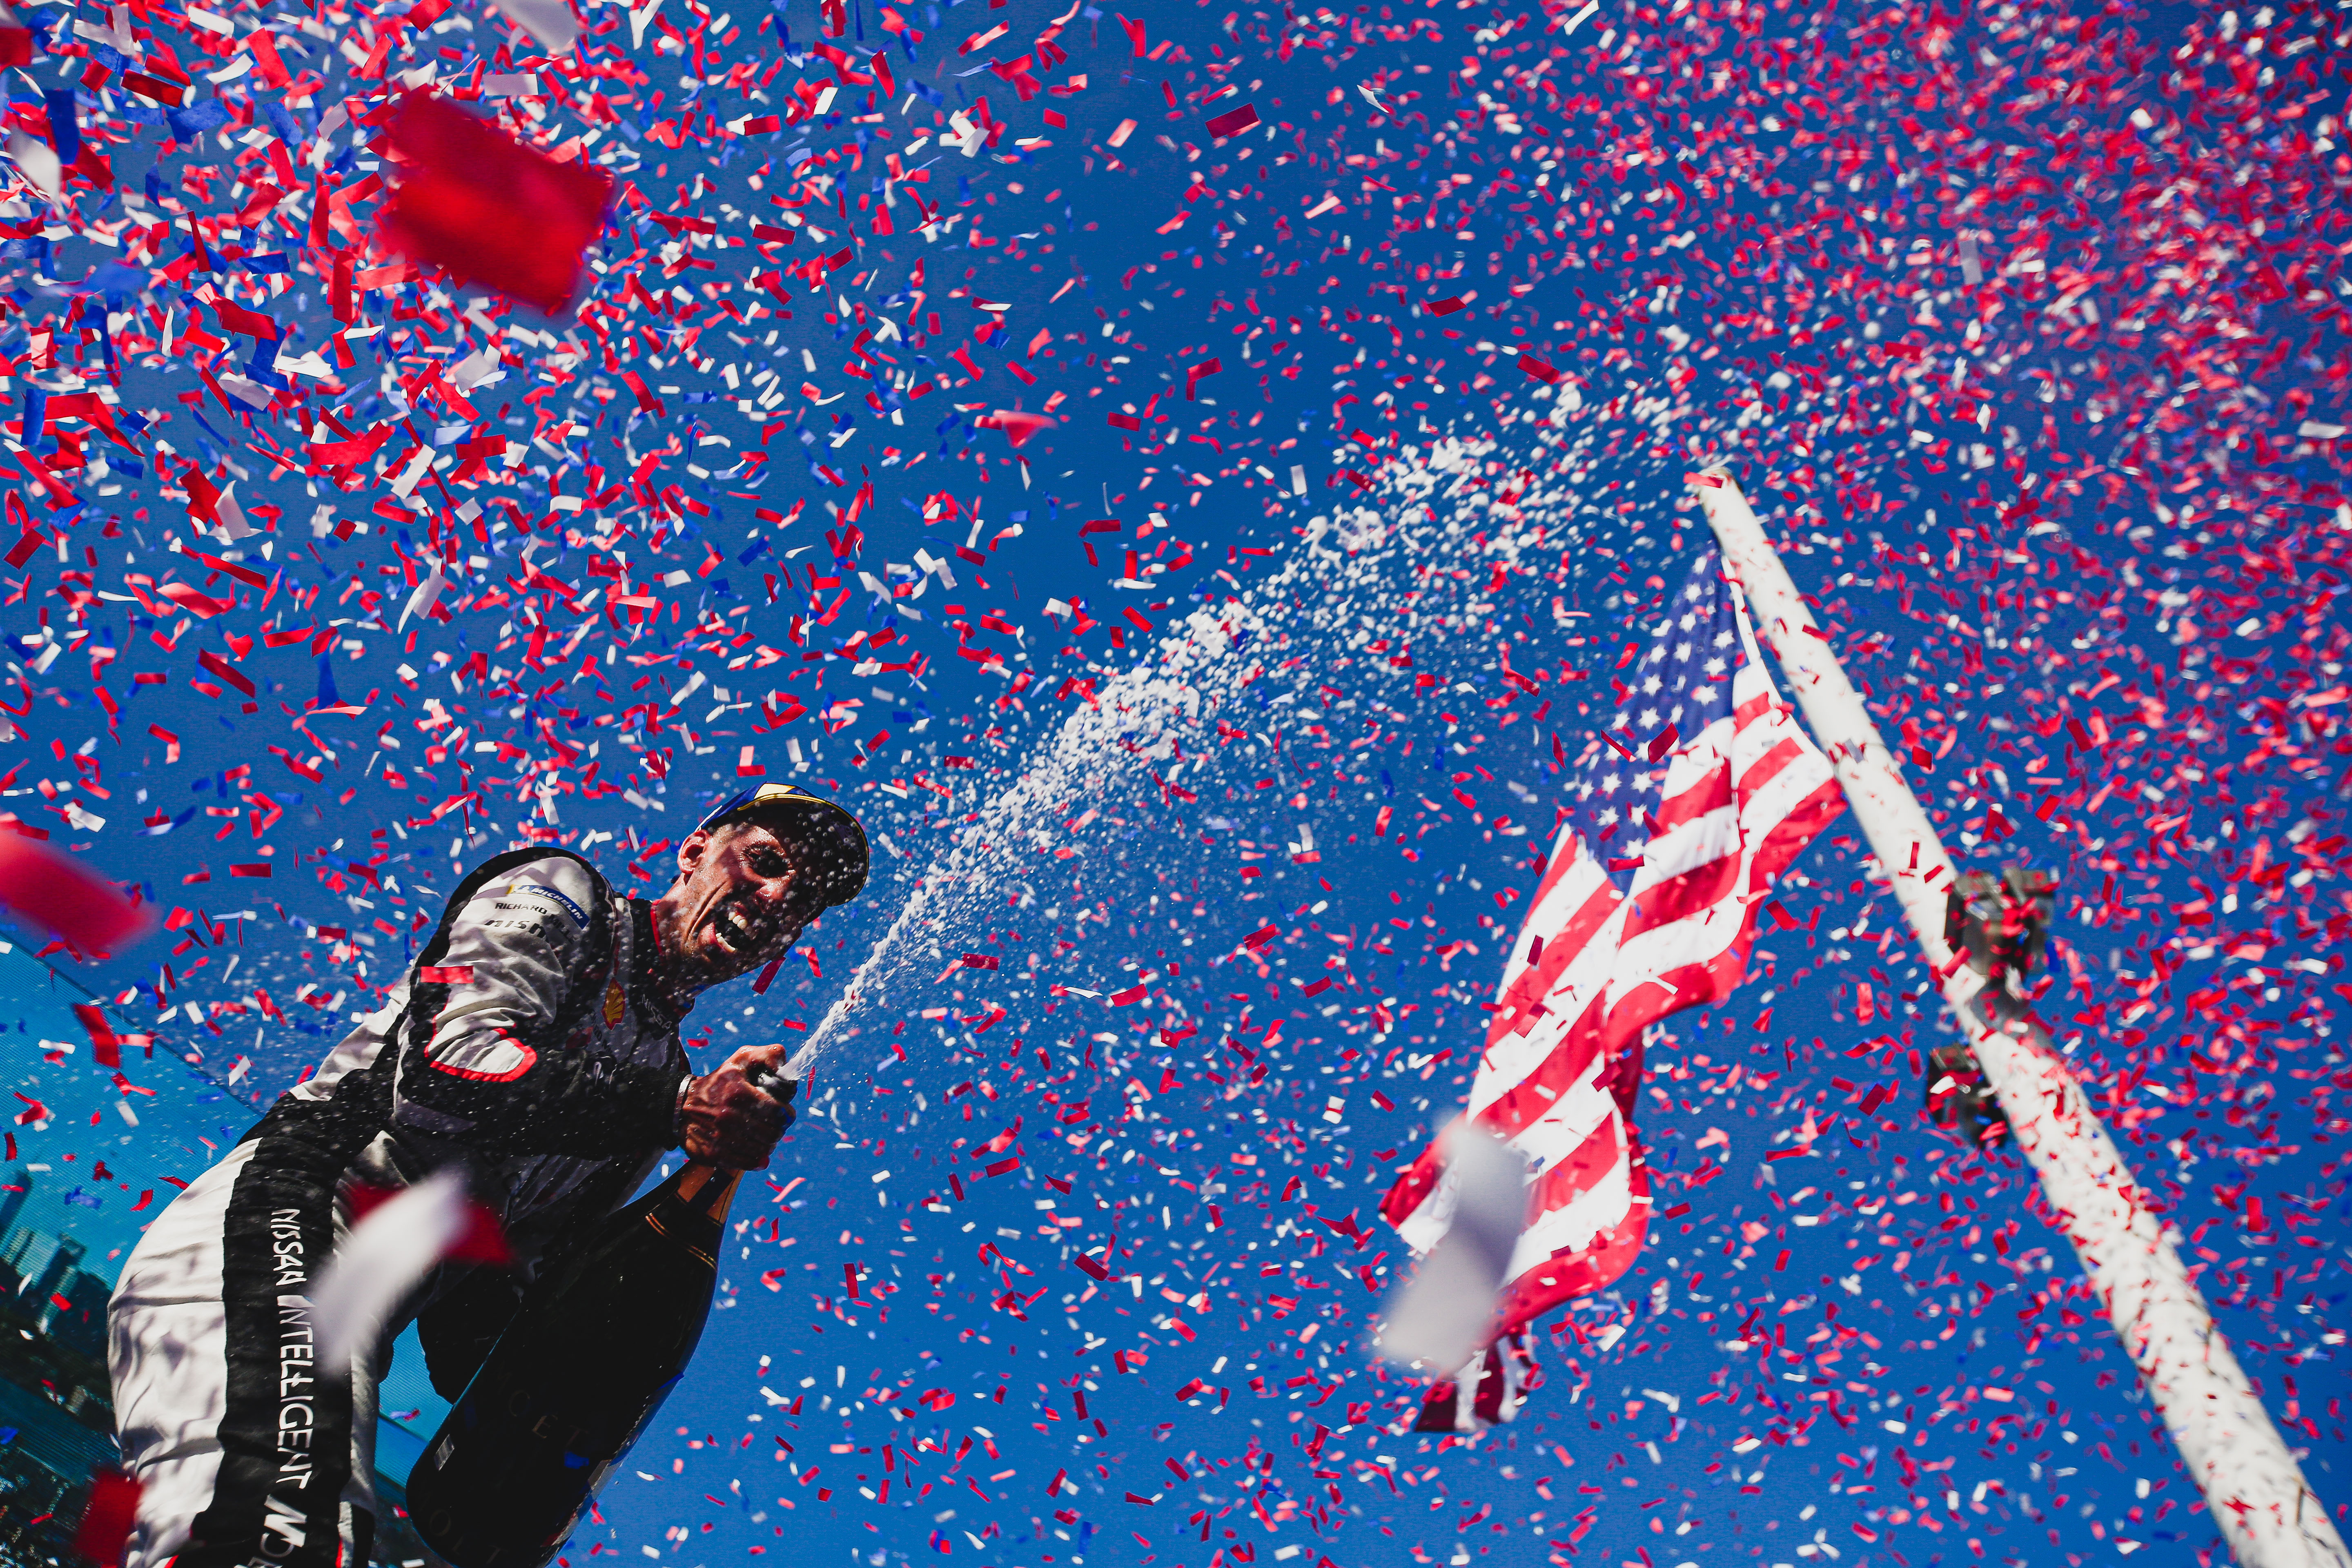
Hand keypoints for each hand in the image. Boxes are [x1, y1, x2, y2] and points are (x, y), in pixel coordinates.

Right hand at [679, 1043, 796, 1168]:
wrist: (681, 1106)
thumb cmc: (718, 1082)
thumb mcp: (741, 1059)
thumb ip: (768, 1054)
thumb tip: (783, 1067)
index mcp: (739, 1093)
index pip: (777, 1112)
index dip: (787, 1115)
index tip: (785, 1114)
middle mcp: (730, 1116)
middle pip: (772, 1133)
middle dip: (779, 1130)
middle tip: (775, 1126)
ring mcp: (721, 1137)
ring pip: (762, 1150)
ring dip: (769, 1145)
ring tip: (765, 1137)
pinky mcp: (715, 1154)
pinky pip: (748, 1162)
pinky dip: (758, 1159)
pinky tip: (757, 1151)